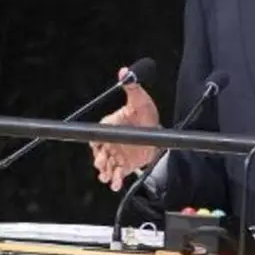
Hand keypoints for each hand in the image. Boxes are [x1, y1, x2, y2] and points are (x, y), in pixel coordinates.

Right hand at [90, 67, 160, 191]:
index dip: (96, 141)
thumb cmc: (145, 114)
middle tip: (102, 163)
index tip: (97, 146)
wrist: (158, 132)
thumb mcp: (140, 100)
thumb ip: (132, 87)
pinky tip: (115, 183)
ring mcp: (115, 155)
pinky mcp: (124, 165)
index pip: (97, 134)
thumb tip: (125, 71)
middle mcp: (109, 142)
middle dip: (98, 159)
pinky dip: (114, 180)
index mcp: (109, 125)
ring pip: (105, 165)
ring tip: (107, 176)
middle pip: (98, 153)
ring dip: (104, 171)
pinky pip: (116, 175)